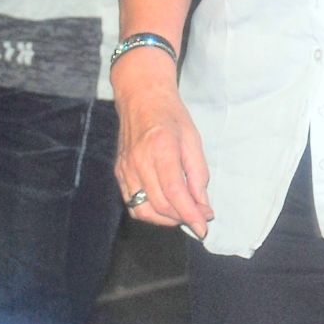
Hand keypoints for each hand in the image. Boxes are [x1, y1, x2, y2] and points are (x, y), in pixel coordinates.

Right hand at [112, 50, 213, 237]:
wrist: (141, 97)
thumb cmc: (171, 115)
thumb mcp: (193, 140)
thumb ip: (198, 175)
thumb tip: (204, 206)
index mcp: (161, 148)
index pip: (174, 192)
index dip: (190, 214)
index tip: (204, 227)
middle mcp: (139, 161)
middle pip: (159, 205)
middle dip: (182, 218)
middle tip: (200, 220)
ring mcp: (125, 168)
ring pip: (143, 210)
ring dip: (166, 219)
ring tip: (184, 215)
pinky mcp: (119, 173)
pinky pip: (132, 203)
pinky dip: (150, 212)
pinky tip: (166, 208)